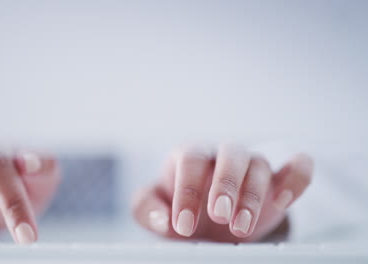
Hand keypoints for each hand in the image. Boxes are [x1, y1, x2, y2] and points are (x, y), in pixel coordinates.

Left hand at [132, 143, 312, 241]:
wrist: (206, 216)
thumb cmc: (178, 207)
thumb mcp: (154, 207)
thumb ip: (147, 208)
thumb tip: (161, 218)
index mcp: (191, 156)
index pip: (191, 161)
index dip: (188, 190)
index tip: (183, 226)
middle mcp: (222, 156)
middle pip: (230, 154)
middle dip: (226, 184)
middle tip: (219, 216)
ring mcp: (251, 165)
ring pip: (259, 165)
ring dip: (253, 196)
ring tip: (240, 228)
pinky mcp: (277, 179)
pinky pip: (297, 168)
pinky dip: (297, 178)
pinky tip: (284, 200)